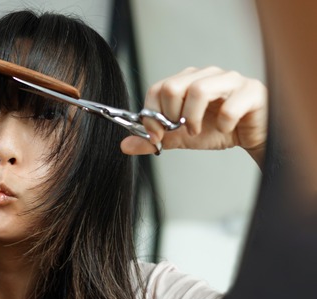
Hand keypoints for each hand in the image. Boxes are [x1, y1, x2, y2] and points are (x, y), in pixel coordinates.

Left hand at [120, 67, 267, 164]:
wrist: (252, 136)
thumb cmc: (218, 129)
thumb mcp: (180, 137)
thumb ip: (155, 139)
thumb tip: (125, 145)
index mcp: (187, 81)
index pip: (157, 89)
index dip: (151, 115)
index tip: (156, 134)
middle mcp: (207, 75)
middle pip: (172, 86)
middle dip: (169, 116)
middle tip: (179, 131)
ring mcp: (230, 80)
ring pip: (198, 90)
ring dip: (192, 118)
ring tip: (196, 131)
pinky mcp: (252, 91)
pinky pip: (229, 107)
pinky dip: (223, 124)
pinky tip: (225, 129)